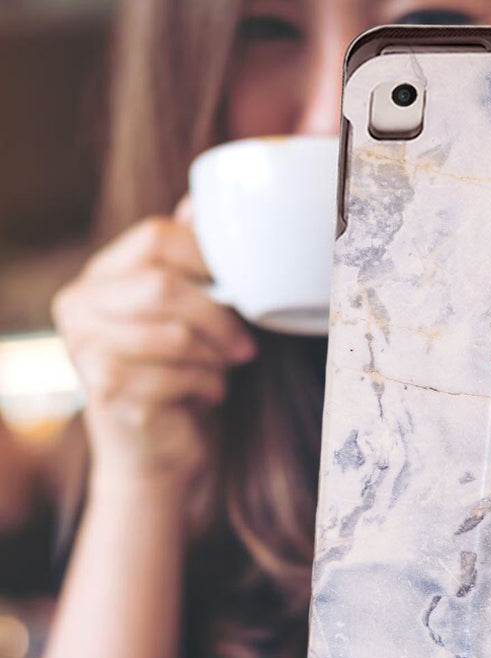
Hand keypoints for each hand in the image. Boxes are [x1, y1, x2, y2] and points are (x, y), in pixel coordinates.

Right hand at [52, 196, 256, 514]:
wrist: (159, 454)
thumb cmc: (181, 378)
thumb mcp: (189, 316)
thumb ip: (188, 263)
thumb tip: (200, 202)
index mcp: (100, 277)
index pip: (156, 237)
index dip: (210, 258)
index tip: (240, 287)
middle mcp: (78, 306)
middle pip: (163, 286)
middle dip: (218, 317)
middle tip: (245, 345)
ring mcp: (84, 350)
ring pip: (172, 334)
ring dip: (214, 358)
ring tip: (220, 371)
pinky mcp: (104, 392)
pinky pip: (176, 376)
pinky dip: (208, 387)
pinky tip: (206, 395)